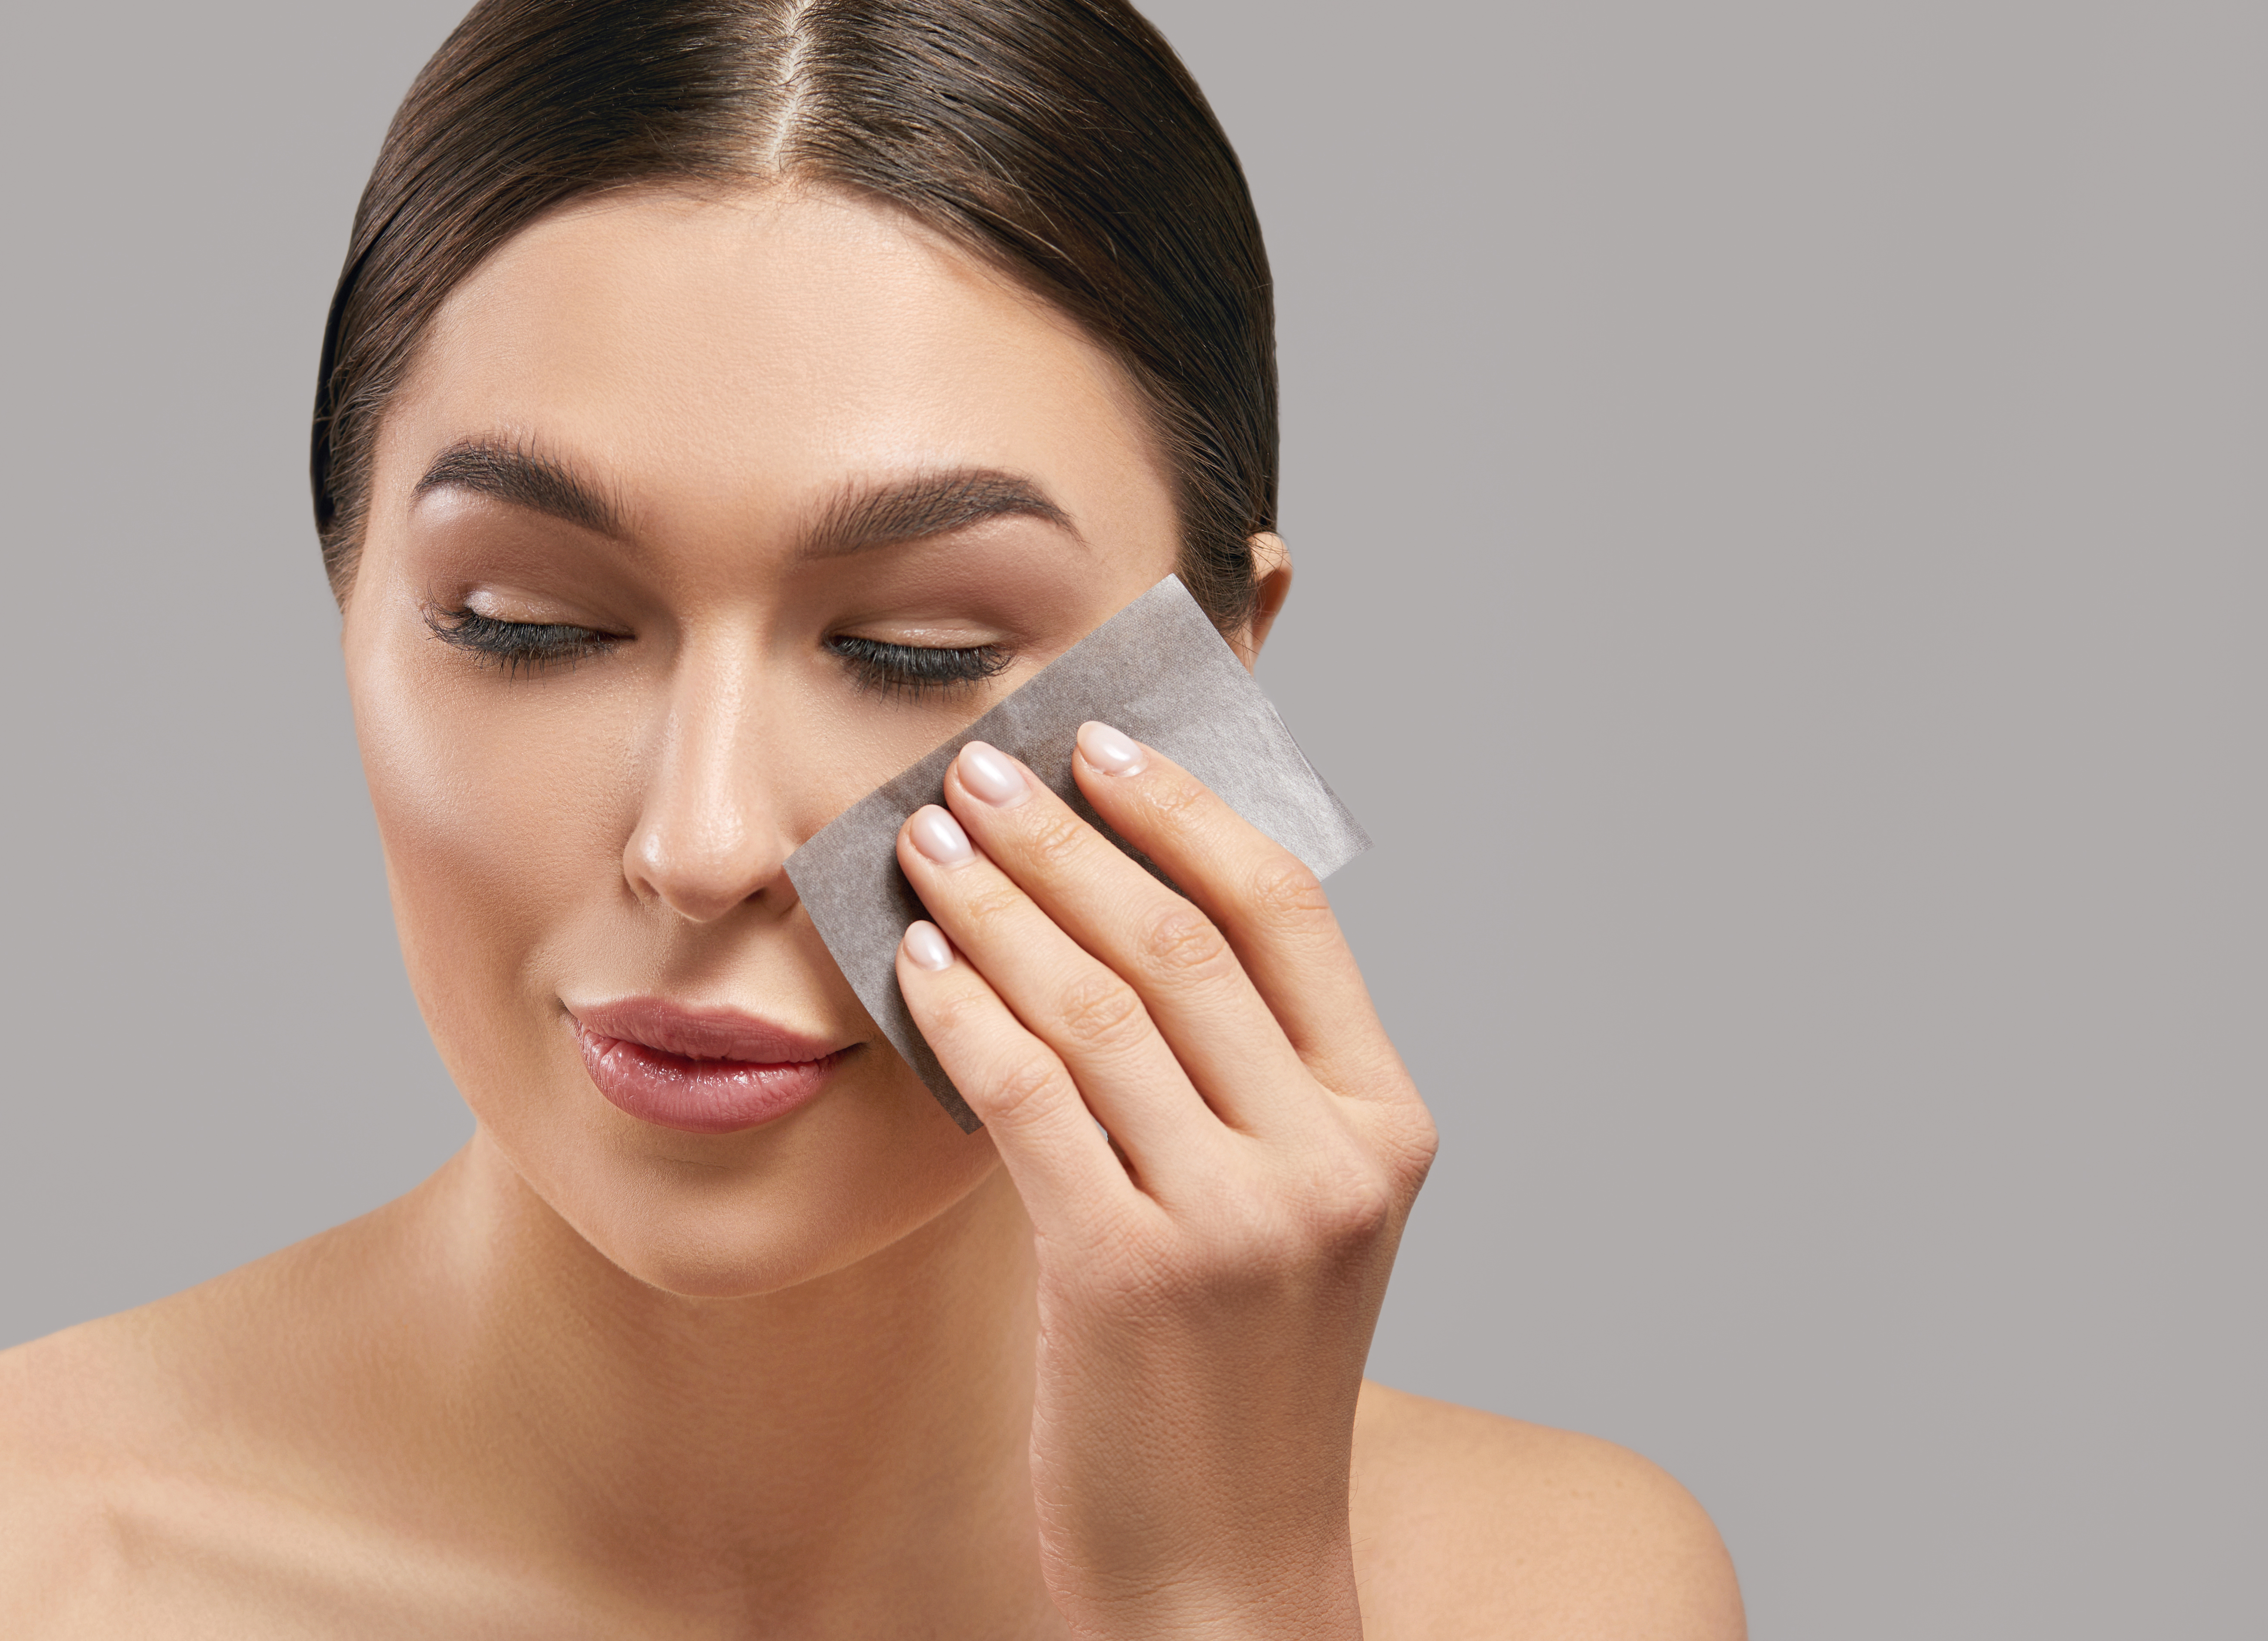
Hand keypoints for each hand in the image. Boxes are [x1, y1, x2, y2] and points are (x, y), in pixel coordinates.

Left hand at [893, 724, 1435, 1640]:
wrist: (1223, 1574)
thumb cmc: (1233, 1377)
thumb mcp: (1280, 1211)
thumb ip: (1236, 1072)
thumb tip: (1116, 903)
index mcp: (1383, 1125)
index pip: (1286, 913)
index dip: (1185, 809)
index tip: (1099, 745)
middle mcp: (1326, 1163)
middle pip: (1180, 940)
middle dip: (1065, 838)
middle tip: (978, 773)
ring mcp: (1236, 1221)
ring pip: (1097, 1005)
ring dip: (1000, 907)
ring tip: (930, 846)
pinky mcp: (1128, 1276)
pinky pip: (1030, 1098)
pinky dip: (966, 1014)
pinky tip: (920, 964)